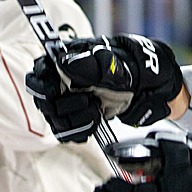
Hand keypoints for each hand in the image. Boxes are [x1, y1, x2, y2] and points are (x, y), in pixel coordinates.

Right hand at [25, 35, 182, 142]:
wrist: (152, 87)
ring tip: (96, 112)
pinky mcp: (79, 118)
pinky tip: (93, 124)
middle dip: (65, 104)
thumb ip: (89, 65)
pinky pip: (66, 131)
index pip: (40, 72)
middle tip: (88, 101)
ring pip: (55, 118)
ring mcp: (71, 100)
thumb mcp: (115, 65)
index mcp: (69, 60)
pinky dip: (79, 131)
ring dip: (75, 119)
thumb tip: (63, 62)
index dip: (44, 84)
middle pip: (45, 99)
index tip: (56, 91)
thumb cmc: (134, 68)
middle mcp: (65, 80)